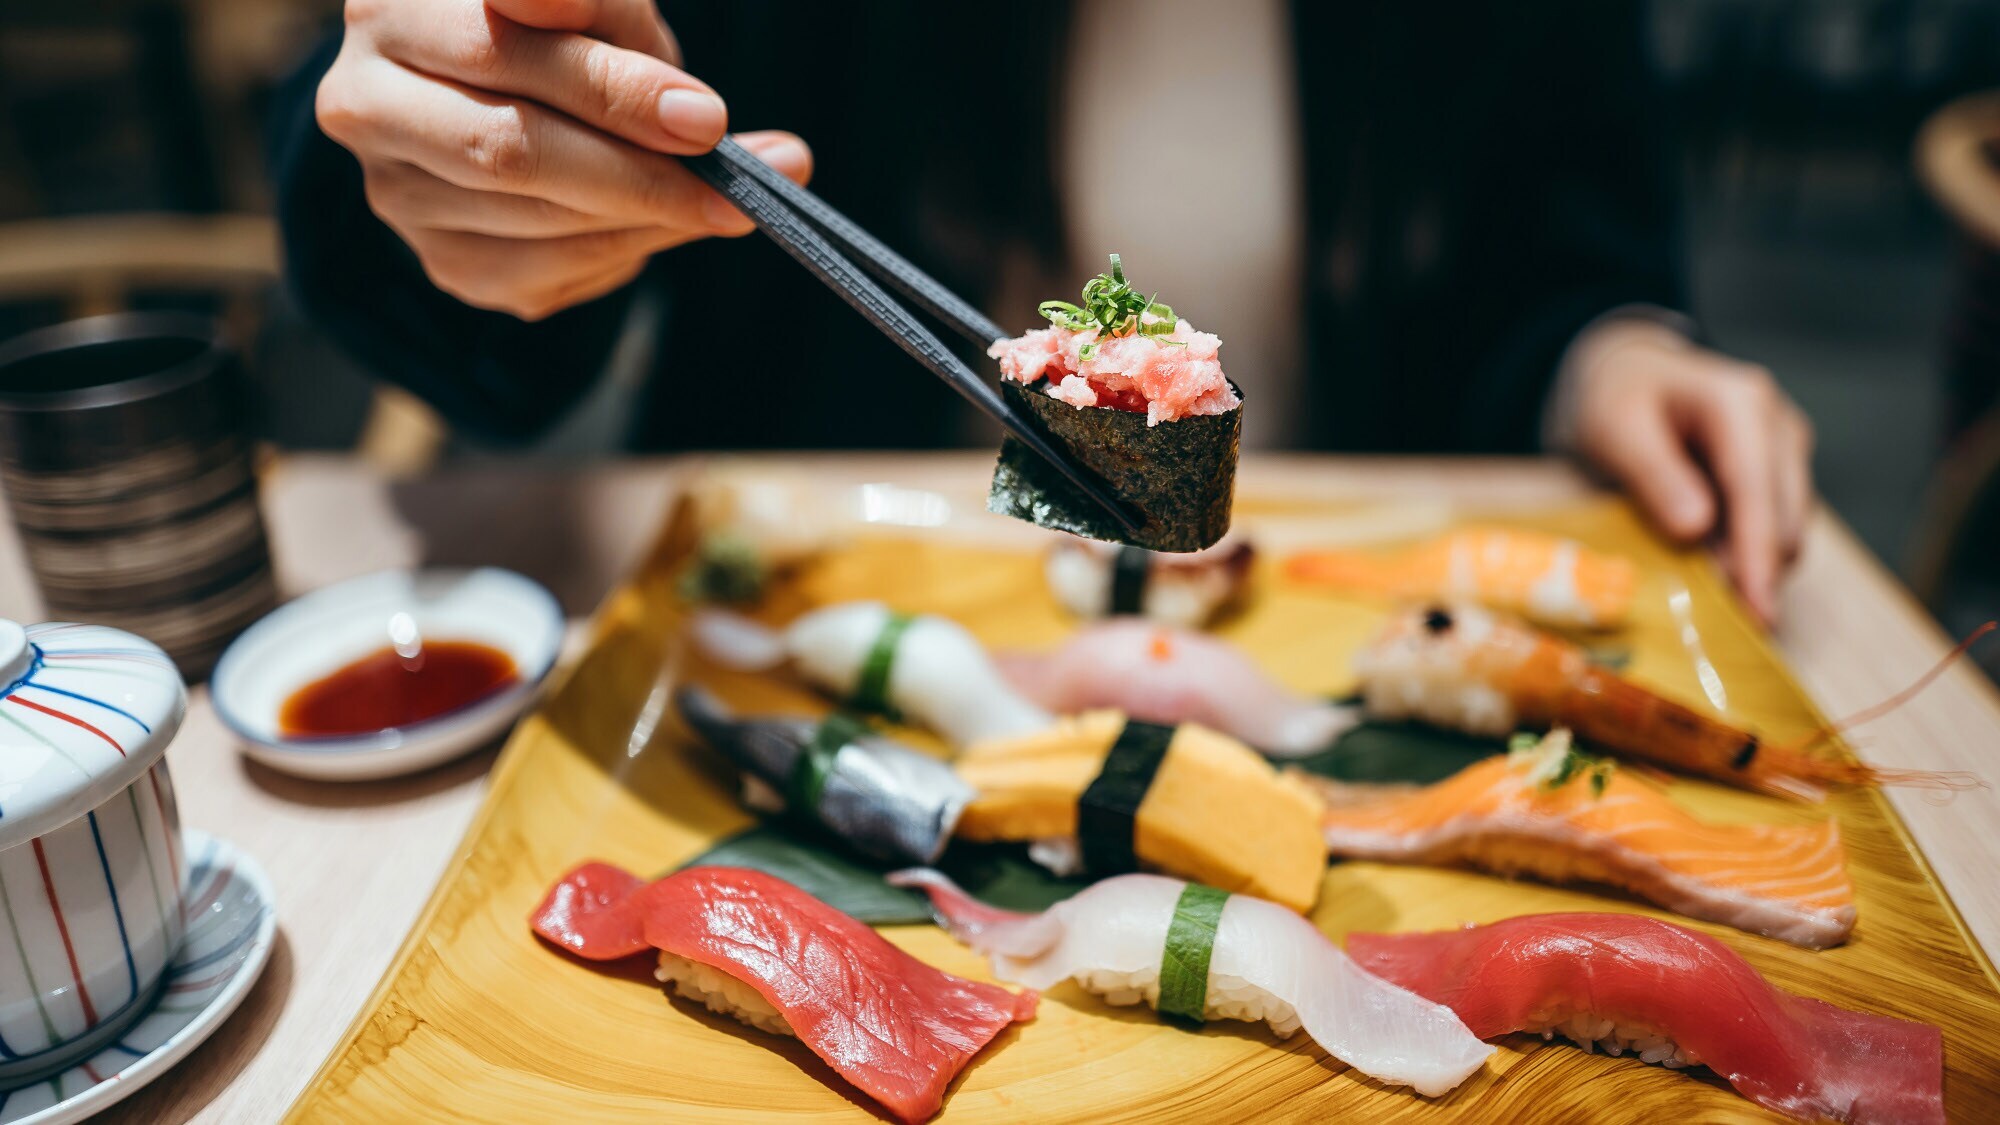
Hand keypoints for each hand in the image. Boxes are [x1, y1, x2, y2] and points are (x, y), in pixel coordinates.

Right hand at [316, 0, 810, 320]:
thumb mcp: (591, 6)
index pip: (500, 47)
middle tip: (731, 175)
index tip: (703, 114)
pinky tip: (667, 223)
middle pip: (511, 150)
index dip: (606, 86)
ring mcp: (395, 193)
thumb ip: (618, 27)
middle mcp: (365, 102)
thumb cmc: (560, 34)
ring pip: (536, 219)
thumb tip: (690, 113)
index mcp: (389, 11)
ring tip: (730, 200)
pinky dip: (625, 251)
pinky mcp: (442, 261)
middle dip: (639, 169)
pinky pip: (547, 273)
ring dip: (647, 215)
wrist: (516, 98)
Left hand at [1564, 319, 1814, 625]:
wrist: (1627, 375)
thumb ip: (1655, 475)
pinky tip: (1711, 573)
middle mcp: (1777, 425)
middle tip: (1719, 624)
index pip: (1757, 492)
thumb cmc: (1616, 399)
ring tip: (1708, 600)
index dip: (1757, 558)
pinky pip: (1771, 526)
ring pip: (1786, 529)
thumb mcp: (1615, 429)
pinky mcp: (1777, 474)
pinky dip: (1746, 555)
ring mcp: (1784, 450)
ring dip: (1753, 568)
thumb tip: (1696, 529)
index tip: (1756, 613)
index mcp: (1740, 404)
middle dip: (1759, 574)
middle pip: (1785, 519)